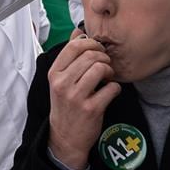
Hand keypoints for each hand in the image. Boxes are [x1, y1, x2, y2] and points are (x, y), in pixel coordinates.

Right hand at [45, 35, 121, 169]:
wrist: (65, 138)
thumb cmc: (65, 105)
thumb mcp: (60, 80)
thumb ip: (69, 56)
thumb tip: (78, 32)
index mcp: (54, 74)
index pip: (74, 46)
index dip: (91, 43)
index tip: (98, 50)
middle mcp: (63, 84)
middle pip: (90, 56)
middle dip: (104, 57)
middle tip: (106, 65)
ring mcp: (76, 97)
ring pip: (101, 68)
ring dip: (110, 71)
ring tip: (108, 77)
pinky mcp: (91, 109)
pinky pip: (111, 88)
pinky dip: (115, 88)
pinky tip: (110, 92)